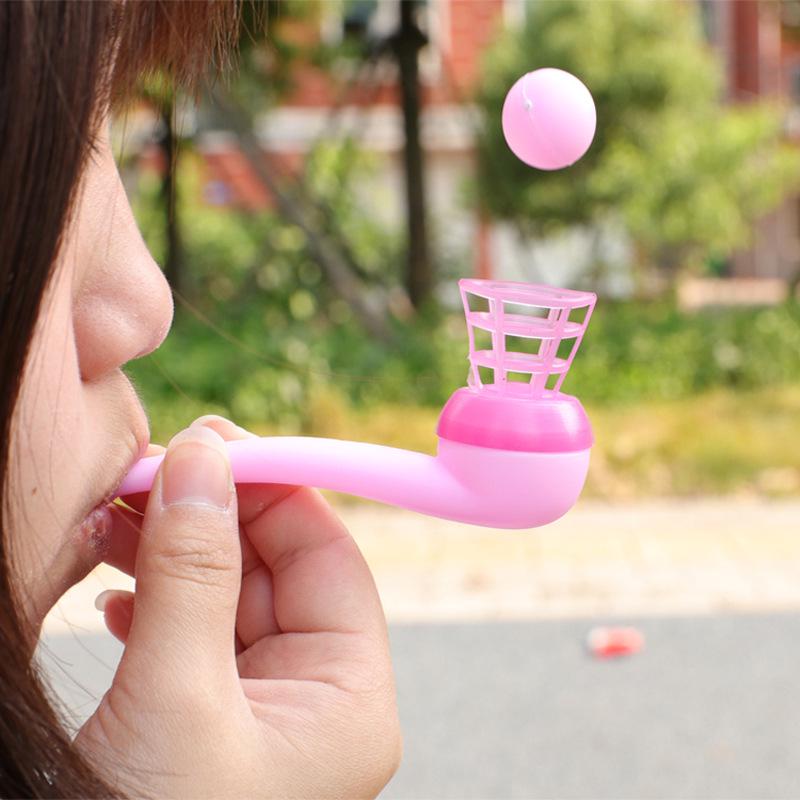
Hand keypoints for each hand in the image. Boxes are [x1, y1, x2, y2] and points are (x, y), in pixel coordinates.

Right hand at [74, 416, 400, 798]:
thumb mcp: (176, 699)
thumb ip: (193, 574)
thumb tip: (202, 462)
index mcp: (349, 700)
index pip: (327, 557)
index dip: (278, 489)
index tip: (217, 442)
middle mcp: (318, 701)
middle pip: (276, 568)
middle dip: (215, 514)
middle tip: (150, 468)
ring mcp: (264, 712)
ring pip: (229, 596)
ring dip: (175, 551)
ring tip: (114, 519)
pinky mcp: (211, 723)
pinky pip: (195, 636)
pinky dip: (156, 601)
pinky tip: (115, 592)